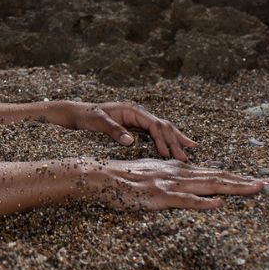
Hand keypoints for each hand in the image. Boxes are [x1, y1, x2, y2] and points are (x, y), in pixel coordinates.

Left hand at [57, 101, 197, 160]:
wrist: (76, 113)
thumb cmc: (86, 116)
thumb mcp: (97, 122)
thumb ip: (113, 130)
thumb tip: (130, 141)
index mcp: (132, 110)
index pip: (154, 125)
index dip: (162, 140)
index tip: (167, 155)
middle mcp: (138, 113)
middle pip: (162, 126)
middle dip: (175, 141)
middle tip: (186, 159)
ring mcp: (138, 120)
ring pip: (162, 129)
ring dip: (175, 140)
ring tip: (192, 149)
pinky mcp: (135, 127)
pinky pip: (155, 134)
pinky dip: (166, 140)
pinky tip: (174, 148)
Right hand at [86, 158, 268, 210]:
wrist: (99, 174)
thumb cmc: (122, 177)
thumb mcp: (151, 171)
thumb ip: (170, 174)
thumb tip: (185, 175)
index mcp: (176, 169)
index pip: (214, 171)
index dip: (237, 176)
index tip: (258, 180)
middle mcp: (177, 173)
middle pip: (218, 176)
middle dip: (246, 181)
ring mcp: (169, 184)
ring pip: (208, 185)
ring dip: (234, 187)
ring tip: (256, 189)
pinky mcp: (158, 196)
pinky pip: (184, 200)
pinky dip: (202, 202)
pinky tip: (218, 203)